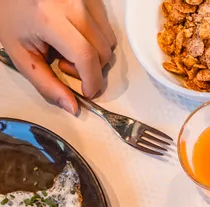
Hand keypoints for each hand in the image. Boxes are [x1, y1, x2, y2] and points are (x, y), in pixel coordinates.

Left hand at [0, 0, 115, 112]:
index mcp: (49, 17)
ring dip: (96, 53)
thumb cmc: (12, 16)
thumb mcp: (22, 54)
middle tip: (64, 63)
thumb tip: (72, 107)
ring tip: (69, 46)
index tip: (87, 91)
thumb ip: (46, 84)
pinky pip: (107, 25)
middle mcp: (71, 2)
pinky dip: (96, 37)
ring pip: (110, 40)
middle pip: (103, 51)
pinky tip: (75, 32)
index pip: (85, 55)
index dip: (91, 81)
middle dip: (90, 68)